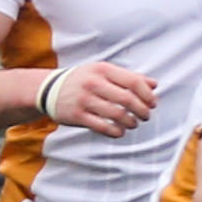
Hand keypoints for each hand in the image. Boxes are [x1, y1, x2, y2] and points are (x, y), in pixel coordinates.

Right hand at [42, 59, 156, 136]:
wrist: (47, 89)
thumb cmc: (83, 80)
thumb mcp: (102, 72)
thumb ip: (128, 77)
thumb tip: (154, 84)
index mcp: (102, 69)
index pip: (134, 81)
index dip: (148, 95)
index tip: (153, 103)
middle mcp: (93, 83)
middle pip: (128, 99)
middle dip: (142, 111)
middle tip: (146, 116)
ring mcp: (84, 100)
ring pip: (117, 115)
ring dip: (131, 122)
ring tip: (133, 123)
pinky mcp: (77, 116)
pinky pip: (103, 127)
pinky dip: (117, 132)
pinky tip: (120, 131)